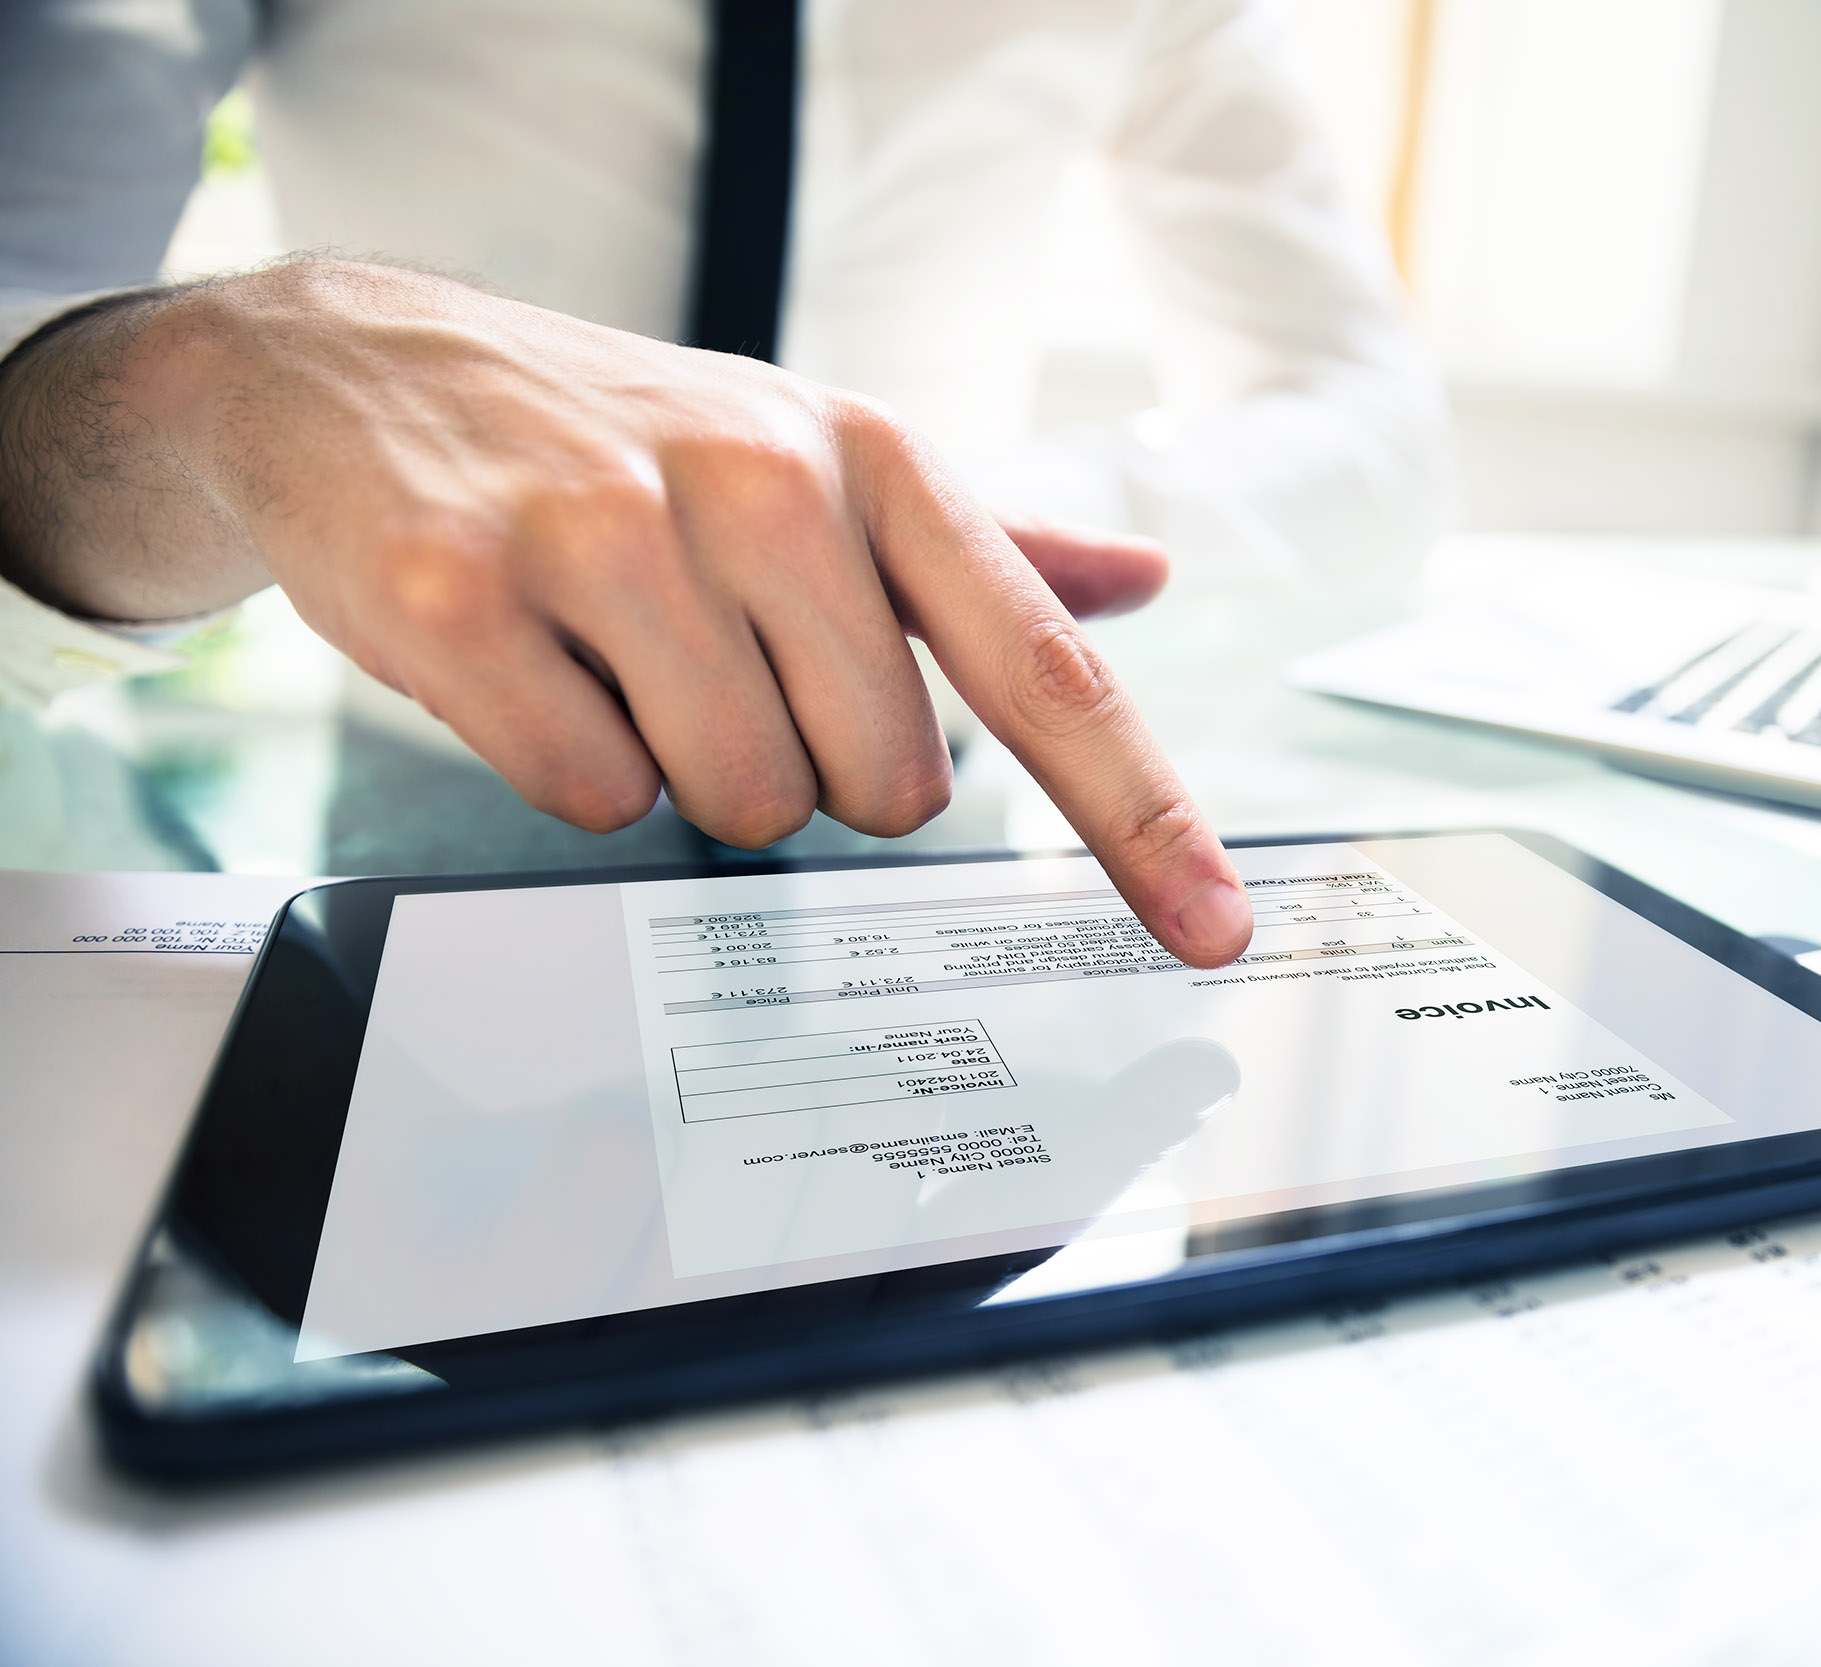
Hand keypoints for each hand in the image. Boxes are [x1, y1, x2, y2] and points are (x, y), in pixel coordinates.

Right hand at [0, 261, 1251, 965]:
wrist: (358, 368)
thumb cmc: (628, 436)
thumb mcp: (822, 456)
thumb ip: (987, 546)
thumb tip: (1142, 579)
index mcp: (873, 461)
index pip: (1044, 669)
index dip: (1143, 817)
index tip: (1215, 930)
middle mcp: (762, 484)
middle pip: (882, 786)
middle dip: (812, 766)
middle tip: (725, 667)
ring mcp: (607, 535)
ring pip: (741, 802)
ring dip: (687, 764)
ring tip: (621, 652)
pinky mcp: (467, 597)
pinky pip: (592, 796)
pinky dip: (571, 762)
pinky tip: (535, 660)